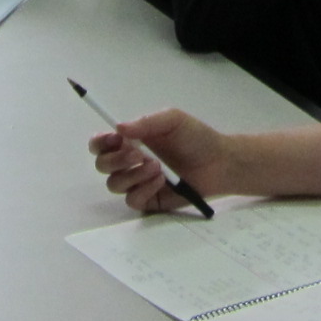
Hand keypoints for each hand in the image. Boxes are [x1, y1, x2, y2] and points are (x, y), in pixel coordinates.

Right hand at [90, 108, 229, 214]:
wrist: (219, 162)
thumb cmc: (196, 137)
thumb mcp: (172, 120)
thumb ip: (145, 122)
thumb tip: (118, 127)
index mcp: (131, 140)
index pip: (101, 143)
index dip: (100, 143)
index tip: (115, 140)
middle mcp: (129, 162)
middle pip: (102, 165)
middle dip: (116, 160)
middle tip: (138, 154)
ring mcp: (137, 182)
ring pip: (114, 184)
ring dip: (133, 175)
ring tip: (158, 167)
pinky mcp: (148, 200)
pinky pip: (132, 200)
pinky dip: (143, 190)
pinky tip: (161, 181)